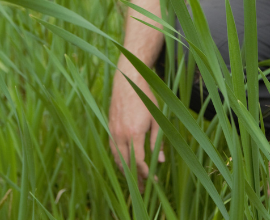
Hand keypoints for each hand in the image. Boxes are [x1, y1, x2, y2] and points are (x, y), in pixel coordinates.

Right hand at [108, 69, 164, 189]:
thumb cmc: (145, 98)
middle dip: (134, 178)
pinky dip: (118, 160)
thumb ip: (156, 141)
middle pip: (126, 164)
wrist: (127, 81)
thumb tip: (159, 161)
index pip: (139, 161)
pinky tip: (124, 165)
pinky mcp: (110, 128)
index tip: (152, 180)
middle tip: (142, 189)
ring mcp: (113, 132)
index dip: (145, 173)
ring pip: (117, 158)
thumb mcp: (156, 119)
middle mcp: (121, 135)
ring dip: (125, 171)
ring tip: (133, 180)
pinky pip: (113, 150)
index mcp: (134, 133)